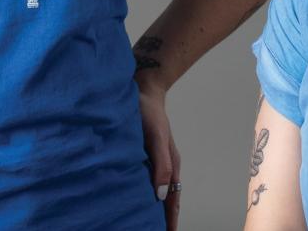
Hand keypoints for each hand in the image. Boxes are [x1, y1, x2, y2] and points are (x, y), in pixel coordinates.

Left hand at [137, 80, 181, 230]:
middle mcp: (163, 166)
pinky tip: (133, 199)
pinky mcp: (142, 155)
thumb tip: (161, 195)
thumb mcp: (156, 137)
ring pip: (156, 191)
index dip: (171, 219)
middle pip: (167, 199)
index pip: (173, 199)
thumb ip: (161, 164)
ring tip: (145, 222)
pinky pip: (145, 180)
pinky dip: (143, 193)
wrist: (142, 90)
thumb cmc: (149, 112)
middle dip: (164, 217)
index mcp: (171, 164)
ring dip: (154, 207)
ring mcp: (153, 161)